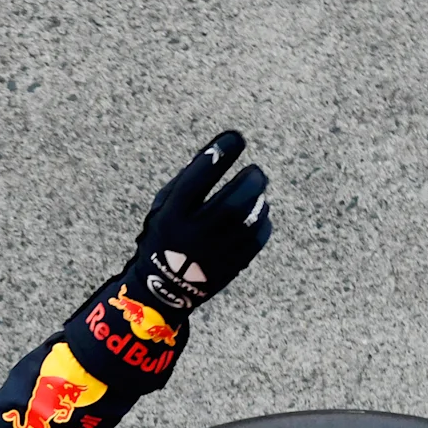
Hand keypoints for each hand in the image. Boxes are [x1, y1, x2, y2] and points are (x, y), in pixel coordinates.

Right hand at [127, 130, 271, 317]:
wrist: (164, 288)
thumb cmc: (165, 236)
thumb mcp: (163, 207)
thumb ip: (188, 181)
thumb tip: (220, 151)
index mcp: (172, 215)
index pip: (198, 177)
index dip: (220, 154)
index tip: (236, 138)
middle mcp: (193, 234)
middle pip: (233, 202)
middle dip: (251, 180)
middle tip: (256, 171)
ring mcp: (214, 253)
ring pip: (249, 220)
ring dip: (260, 200)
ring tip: (259, 191)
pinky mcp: (231, 266)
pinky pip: (257, 238)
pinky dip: (263, 221)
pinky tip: (259, 213)